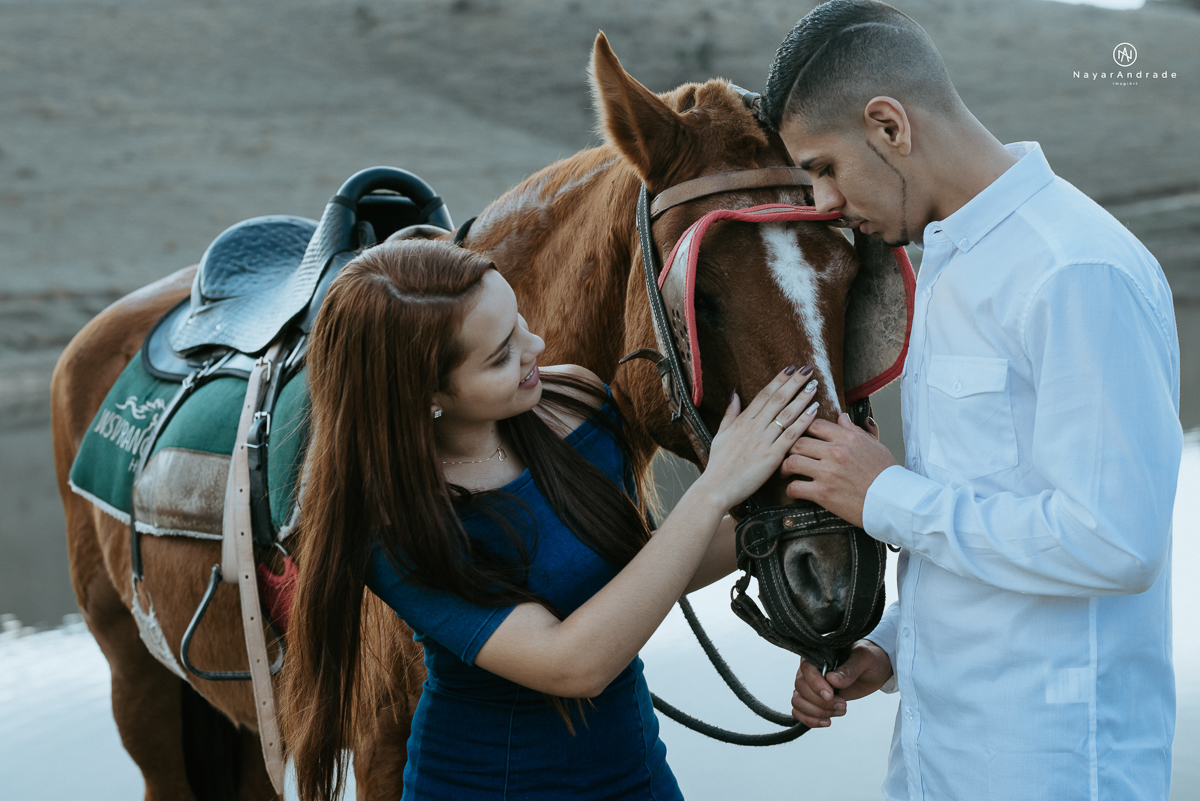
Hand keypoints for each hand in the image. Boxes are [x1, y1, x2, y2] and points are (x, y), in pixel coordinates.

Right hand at [698, 366, 820, 510]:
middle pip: (778, 399)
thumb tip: (734, 393)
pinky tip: (813, 410)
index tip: (790, 368)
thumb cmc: (719, 464)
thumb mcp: (720, 434)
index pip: (764, 394)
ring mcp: (763, 440)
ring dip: (802, 398)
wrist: (717, 487)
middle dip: (794, 382)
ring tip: (814, 385)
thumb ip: (730, 413)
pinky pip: (791, 435)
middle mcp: (754, 427)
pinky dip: (803, 421)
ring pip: (786, 414)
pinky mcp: (772, 456)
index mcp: (742, 421)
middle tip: (807, 369)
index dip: (779, 380)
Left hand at [780, 413, 896, 527]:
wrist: (893, 502)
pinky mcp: (823, 493)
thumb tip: (842, 417)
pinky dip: (790, 489)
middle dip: (789, 447)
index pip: (815, 425)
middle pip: (798, 441)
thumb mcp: (875, 446)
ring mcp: (828, 473)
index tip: (799, 435)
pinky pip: (795, 487)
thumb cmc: (886, 474)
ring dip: (784, 467)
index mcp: (848, 438)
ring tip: (785, 471)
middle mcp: (836, 452)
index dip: (804, 428)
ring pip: (791, 462)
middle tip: (786, 453)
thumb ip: (856, 430)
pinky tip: (793, 490)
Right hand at [791, 639, 892, 727]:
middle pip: (801, 687)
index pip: (807, 669)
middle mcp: (811, 669)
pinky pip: (799, 711)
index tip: (830, 695)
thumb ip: (849, 670)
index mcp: (819, 654)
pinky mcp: (814, 699)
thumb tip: (831, 679)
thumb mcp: (864, 660)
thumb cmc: (870, 658)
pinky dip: (810, 720)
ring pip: (798, 701)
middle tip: (843, 704)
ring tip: (840, 711)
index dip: (816, 685)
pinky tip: (827, 721)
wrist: (875, 669)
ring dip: (818, 712)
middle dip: (821, 702)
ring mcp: (810, 684)